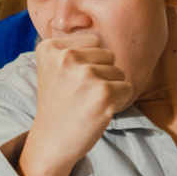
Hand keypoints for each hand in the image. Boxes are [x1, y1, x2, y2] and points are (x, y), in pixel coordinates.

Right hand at [29, 35, 133, 171]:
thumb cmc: (57, 103)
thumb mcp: (51, 68)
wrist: (52, 139)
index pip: (92, 41)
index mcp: (49, 48)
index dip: (88, 62)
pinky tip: (97, 110)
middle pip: (108, 54)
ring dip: (109, 88)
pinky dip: (118, 101)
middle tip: (80, 92)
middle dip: (101, 73)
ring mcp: (85, 75)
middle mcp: (66, 58)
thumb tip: (97, 36)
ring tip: (87, 102)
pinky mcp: (103, 93)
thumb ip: (71, 49)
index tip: (69, 80)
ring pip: (118, 72)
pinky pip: (127, 88)